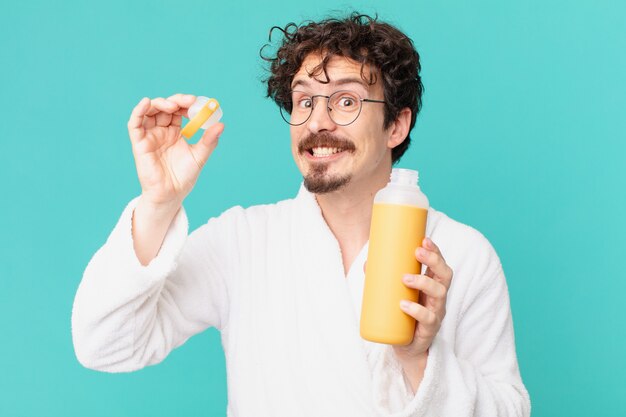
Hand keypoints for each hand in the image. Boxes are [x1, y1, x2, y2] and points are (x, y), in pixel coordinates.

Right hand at [127, 94, 224, 208]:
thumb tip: (221, 124)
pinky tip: (145, 102)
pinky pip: (134, 124)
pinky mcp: (139, 143)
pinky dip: (138, 111)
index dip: (186, 104)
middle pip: (165, 107)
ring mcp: (150, 136)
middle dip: (176, 101)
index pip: (179, 110)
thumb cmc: (184, 177)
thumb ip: (209, 141)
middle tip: (189, 102)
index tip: (198, 103)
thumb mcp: (200, 156)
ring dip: (160, 103)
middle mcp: (161, 131)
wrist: (172, 194)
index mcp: (175, 132)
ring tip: (172, 106)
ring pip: (150, 111)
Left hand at [394, 237, 452, 361]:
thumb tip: (367, 263)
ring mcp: (436, 313)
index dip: (435, 251)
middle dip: (434, 260)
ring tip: (405, 278)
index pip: (440, 264)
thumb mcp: (395, 295)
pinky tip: (404, 305)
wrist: (407, 348)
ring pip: (440, 293)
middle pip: (445, 275)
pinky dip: (416, 310)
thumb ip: (383, 279)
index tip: (424, 239)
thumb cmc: (403, 315)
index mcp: (432, 285)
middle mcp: (438, 297)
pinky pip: (428, 318)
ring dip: (423, 282)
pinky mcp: (429, 329)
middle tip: (417, 252)